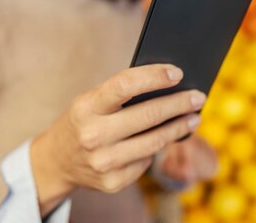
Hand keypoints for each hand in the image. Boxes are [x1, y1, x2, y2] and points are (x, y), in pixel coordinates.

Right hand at [30, 64, 205, 214]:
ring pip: (155, 142)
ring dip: (180, 128)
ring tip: (194, 117)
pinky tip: (167, 137)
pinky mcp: (112, 182)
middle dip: (179, 104)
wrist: (57, 161)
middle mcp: (93, 135)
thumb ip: (122, 93)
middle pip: (148, 115)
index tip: (178, 73)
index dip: (154, 76)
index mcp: (86, 107)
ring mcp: (103, 162)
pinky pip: (146, 160)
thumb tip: (169, 85)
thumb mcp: (91, 101)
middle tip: (199, 97)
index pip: (125, 85)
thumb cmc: (83, 121)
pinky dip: (158, 147)